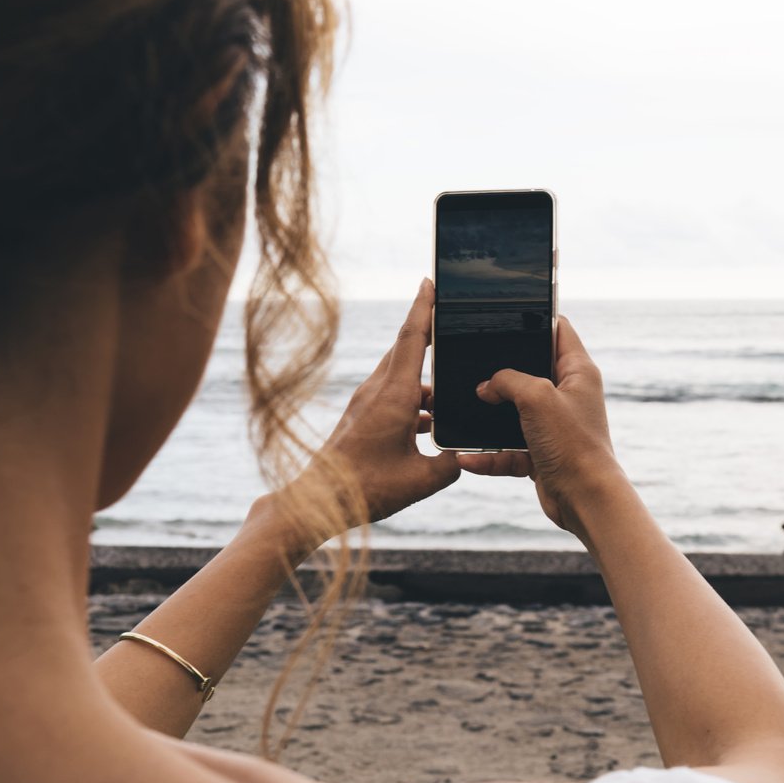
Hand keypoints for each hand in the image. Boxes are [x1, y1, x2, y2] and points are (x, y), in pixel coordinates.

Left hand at [298, 279, 459, 524]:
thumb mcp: (423, 480)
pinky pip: (394, 397)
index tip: (431, 281)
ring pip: (401, 376)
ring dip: (426, 381)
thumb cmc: (367, 488)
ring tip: (451, 395)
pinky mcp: (362, 418)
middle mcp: (377, 391)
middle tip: (455, 326)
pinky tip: (431, 424)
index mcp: (393, 395)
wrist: (319, 501)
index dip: (424, 307)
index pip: (412, 337)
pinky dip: (415, 402)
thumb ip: (452, 464)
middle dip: (431, 336)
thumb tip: (463, 454)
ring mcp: (367, 403)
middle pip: (407, 350)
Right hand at [456, 316, 624, 536]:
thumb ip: (507, 381)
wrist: (584, 499)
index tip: (504, 313)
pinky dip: (488, 455)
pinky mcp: (540, 454)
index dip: (534, 318)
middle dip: (499, 371)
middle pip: (528, 372)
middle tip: (471, 363)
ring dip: (487, 417)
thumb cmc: (572, 444)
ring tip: (459, 413)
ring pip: (512, 413)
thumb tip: (486, 386)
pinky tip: (466, 457)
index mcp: (578, 372)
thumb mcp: (536, 397)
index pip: (558, 330)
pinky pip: (507, 450)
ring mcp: (553, 426)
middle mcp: (567, 396)